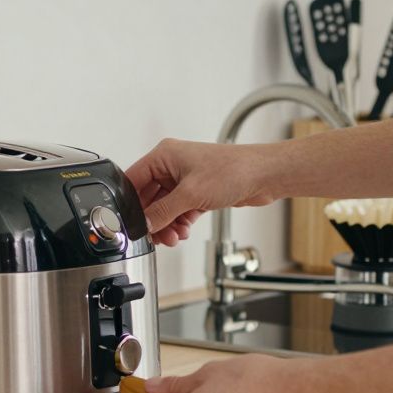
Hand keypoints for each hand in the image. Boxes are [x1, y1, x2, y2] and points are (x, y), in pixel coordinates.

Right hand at [126, 138, 276, 245]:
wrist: (264, 176)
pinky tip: (183, 232)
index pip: (134, 180)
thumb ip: (163, 211)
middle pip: (149, 198)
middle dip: (153, 219)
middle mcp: (172, 166)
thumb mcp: (191, 194)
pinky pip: (179, 211)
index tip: (129, 223)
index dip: (130, 203)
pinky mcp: (197, 192)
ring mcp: (185, 180)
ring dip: (167, 225)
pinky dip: (179, 223)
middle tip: (155, 237)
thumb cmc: (233, 170)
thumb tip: (145, 224)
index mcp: (164, 156)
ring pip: (164, 208)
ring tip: (173, 237)